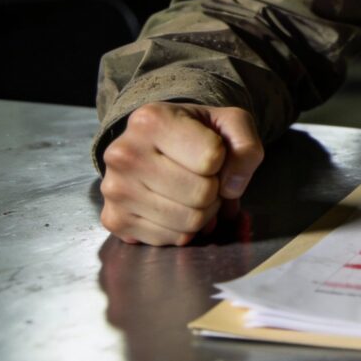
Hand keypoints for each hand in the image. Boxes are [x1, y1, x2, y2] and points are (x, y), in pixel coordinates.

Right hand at [100, 102, 262, 245]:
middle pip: (201, 194)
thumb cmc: (196, 132)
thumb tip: (232, 187)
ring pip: (188, 222)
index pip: (211, 158)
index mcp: (151, 120)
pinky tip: (175, 205)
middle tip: (205, 176)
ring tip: (192, 191)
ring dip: (203, 212)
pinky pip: (171, 239)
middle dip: (214, 189)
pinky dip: (184, 228)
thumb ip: (246, 146)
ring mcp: (114, 190)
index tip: (210, 149)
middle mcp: (124, 154)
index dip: (222, 159)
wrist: (155, 144)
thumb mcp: (230, 122)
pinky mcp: (114, 221)